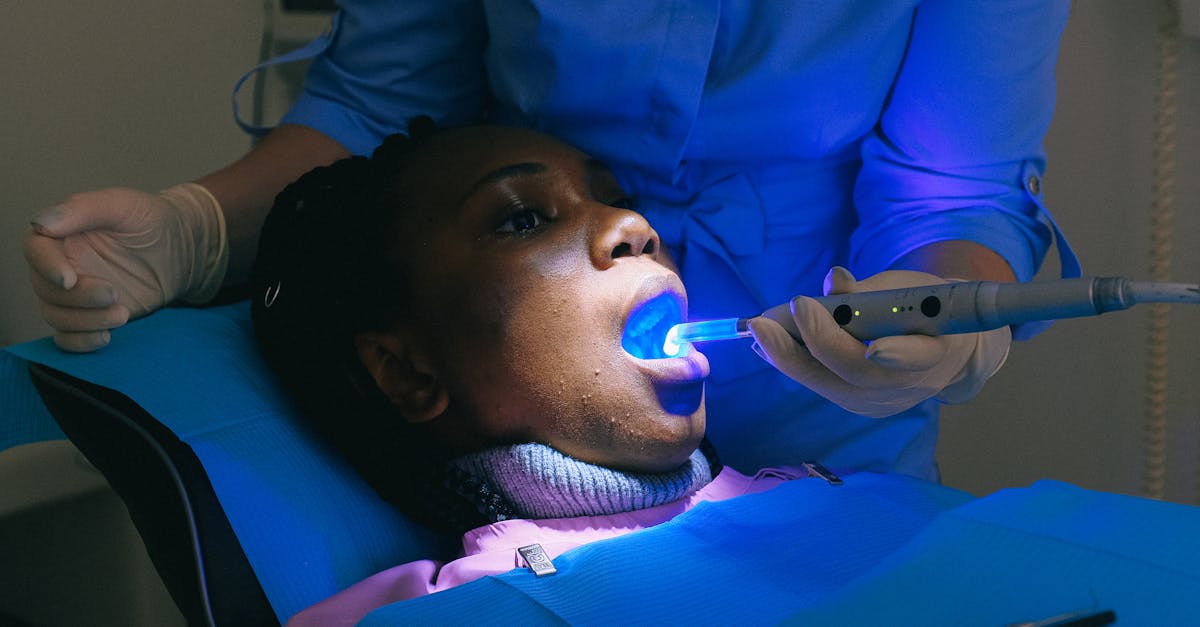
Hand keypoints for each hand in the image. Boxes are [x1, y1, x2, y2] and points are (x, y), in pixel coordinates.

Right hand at [23, 184, 227, 351]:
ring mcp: (75, 294)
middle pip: (46, 289)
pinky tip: (106, 337)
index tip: (69, 279)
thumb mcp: (123, 205)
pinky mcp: (90, 316)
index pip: (36, 251)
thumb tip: (42, 223)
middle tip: (114, 294)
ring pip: (56, 316)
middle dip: (78, 298)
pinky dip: (80, 343)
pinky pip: (68, 337)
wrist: (180, 248)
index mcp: (62, 235)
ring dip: (85, 321)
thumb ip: (84, 209)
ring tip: (123, 314)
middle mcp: (61, 265)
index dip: (47, 267)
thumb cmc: (151, 220)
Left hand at [747, 266, 1010, 417]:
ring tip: (758, 329)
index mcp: (934, 350)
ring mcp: (880, 401)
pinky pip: (821, 385)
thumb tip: (834, 280)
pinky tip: (763, 346)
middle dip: (815, 342)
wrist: (946, 350)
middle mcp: (907, 384)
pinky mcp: (857, 404)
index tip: (875, 348)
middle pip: (856, 372)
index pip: (916, 357)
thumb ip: (871, 289)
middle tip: (778, 316)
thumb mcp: (908, 290)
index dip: (896, 355)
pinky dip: (791, 363)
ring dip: (788, 356)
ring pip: (829, 383)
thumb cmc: (924, 308)